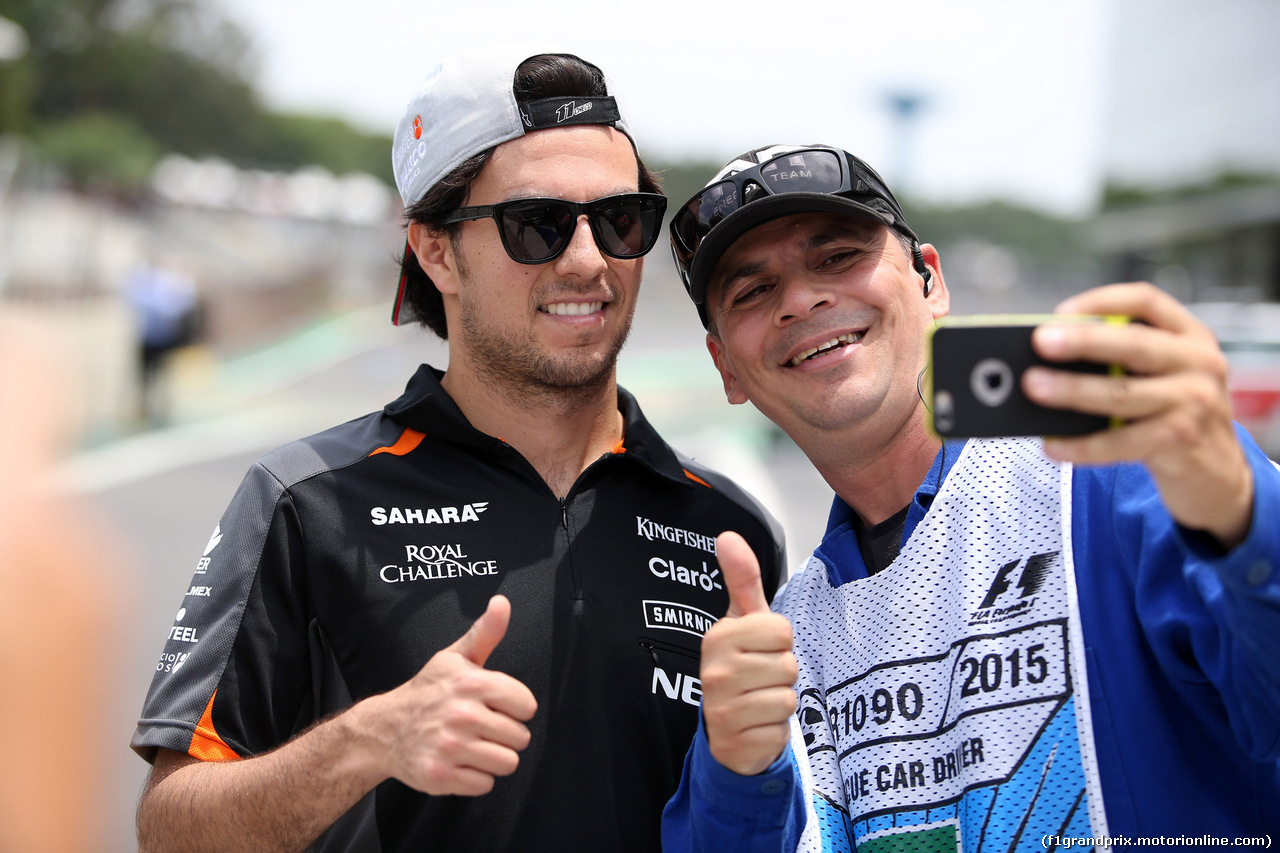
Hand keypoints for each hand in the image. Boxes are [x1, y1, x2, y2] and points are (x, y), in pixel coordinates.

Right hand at [369, 595, 537, 795]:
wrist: (384, 729)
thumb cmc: (427, 691)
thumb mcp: (455, 657)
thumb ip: (485, 632)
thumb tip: (503, 602)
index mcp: (472, 682)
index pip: (527, 705)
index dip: (514, 707)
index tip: (494, 705)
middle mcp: (462, 714)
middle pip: (520, 738)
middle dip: (504, 735)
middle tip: (479, 728)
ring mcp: (450, 747)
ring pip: (507, 763)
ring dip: (493, 758)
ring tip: (472, 745)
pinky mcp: (441, 776)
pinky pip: (485, 784)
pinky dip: (475, 778)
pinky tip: (459, 762)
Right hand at [699, 532, 797, 774]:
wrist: (725, 731)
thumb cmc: (741, 668)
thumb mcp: (743, 622)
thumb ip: (742, 579)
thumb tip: (728, 536)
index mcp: (719, 637)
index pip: (781, 630)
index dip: (779, 642)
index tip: (760, 650)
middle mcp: (715, 672)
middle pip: (787, 665)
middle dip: (782, 674)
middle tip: (761, 679)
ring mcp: (722, 710)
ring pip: (786, 698)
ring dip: (780, 703)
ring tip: (759, 701)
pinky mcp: (735, 743)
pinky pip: (780, 730)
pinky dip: (775, 731)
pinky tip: (756, 726)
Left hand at [1023, 282, 1253, 547]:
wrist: (1218, 472)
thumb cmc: (1172, 414)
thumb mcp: (1163, 376)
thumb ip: (1121, 360)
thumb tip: (1045, 358)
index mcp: (1190, 336)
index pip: (1147, 302)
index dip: (1103, 301)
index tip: (1061, 310)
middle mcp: (1199, 364)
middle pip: (1134, 345)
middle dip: (1083, 341)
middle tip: (1040, 341)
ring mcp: (1194, 403)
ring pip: (1122, 394)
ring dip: (1073, 390)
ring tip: (1033, 387)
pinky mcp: (1180, 442)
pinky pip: (1119, 443)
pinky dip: (1081, 445)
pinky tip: (1052, 444)